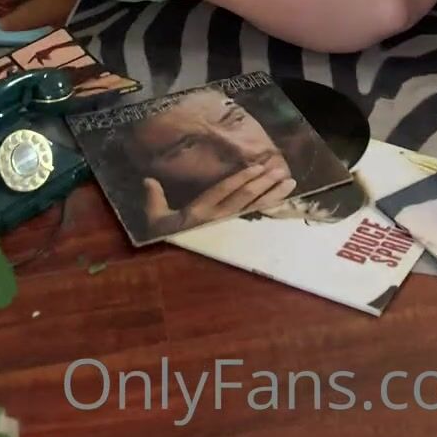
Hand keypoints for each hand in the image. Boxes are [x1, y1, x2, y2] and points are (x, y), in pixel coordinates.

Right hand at [142, 157, 297, 236]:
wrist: (173, 269)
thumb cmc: (165, 236)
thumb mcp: (156, 220)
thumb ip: (154, 199)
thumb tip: (148, 179)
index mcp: (200, 213)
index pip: (224, 192)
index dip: (241, 179)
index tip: (257, 167)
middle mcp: (218, 219)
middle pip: (244, 199)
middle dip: (263, 184)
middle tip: (281, 170)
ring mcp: (229, 226)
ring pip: (254, 208)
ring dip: (272, 194)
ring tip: (289, 182)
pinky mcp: (236, 230)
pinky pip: (255, 217)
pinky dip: (270, 208)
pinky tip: (283, 200)